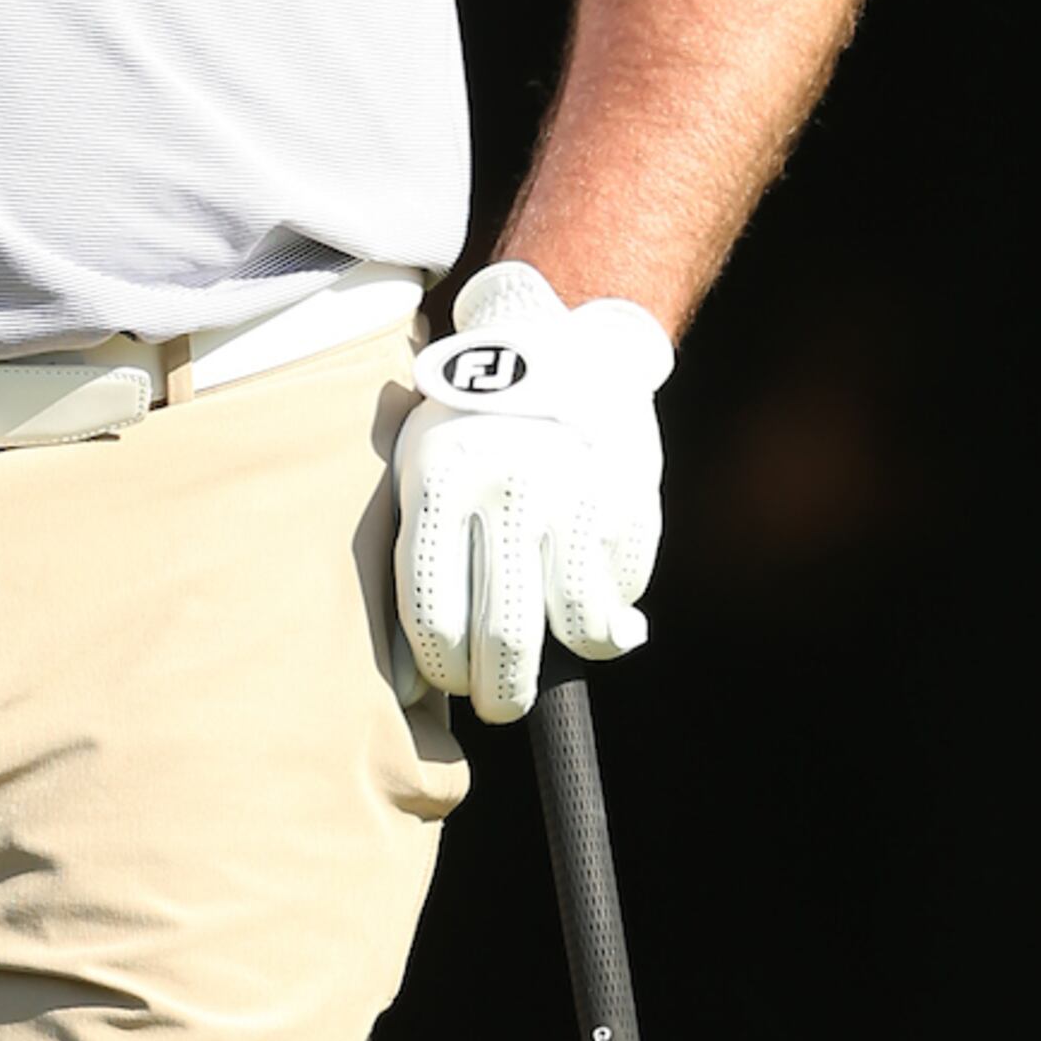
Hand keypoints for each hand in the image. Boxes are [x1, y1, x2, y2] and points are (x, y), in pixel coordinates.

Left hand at [393, 261, 671, 719]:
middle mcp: (509, 486)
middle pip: (504, 638)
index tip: (453, 685)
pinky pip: (622, 589)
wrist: (557, 335)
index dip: (445, 674)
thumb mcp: (419, 465)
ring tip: (555, 660)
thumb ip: (414, 557)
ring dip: (568, 660)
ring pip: (576, 625)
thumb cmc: (469, 424)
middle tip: (501, 704)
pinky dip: (612, 615)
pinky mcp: (631, 495)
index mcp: (439, 481)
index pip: (435, 616)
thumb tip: (409, 681)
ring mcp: (578, 491)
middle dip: (501, 694)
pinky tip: (599, 608)